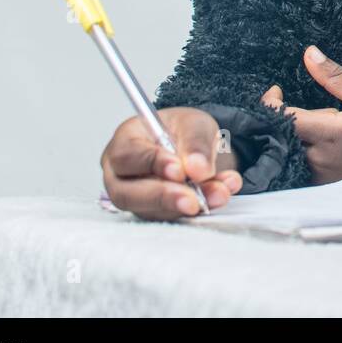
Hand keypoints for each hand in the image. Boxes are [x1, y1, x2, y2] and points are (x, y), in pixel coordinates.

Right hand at [100, 107, 242, 219]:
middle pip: (128, 194)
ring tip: (218, 194)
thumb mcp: (195, 123)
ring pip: (151, 212)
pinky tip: (220, 196)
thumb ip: (196, 143)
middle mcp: (121, 175)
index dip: (151, 164)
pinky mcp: (156, 215)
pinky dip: (200, 209)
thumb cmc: (184, 132)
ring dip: (187, 206)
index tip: (179, 170)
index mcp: (124, 141)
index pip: (126, 156)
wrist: (197, 150)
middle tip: (193, 199)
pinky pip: (172, 219)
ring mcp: (136, 199)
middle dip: (164, 197)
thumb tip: (197, 169)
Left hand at [261, 45, 341, 188]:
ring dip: (298, 132)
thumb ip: (335, 76)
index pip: (282, 118)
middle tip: (321, 108)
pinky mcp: (322, 179)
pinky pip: (298, 161)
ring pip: (289, 148)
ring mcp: (319, 171)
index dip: (271, 102)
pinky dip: (302, 147)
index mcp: (328, 134)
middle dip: (289, 115)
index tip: (277, 89)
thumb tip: (309, 54)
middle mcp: (318, 156)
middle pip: (281, 133)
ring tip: (327, 125)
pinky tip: (324, 140)